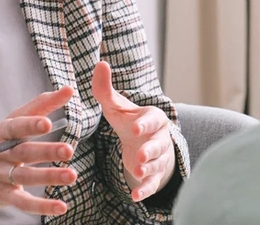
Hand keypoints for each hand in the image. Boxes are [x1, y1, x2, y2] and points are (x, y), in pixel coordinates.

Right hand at [0, 87, 77, 215]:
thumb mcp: (13, 123)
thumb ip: (40, 106)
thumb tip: (68, 89)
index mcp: (4, 132)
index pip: (17, 125)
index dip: (31, 124)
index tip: (48, 122)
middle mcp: (1, 153)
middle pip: (24, 152)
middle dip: (46, 151)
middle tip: (68, 150)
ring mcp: (1, 175)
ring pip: (26, 176)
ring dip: (49, 176)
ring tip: (72, 176)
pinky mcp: (4, 196)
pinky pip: (24, 202)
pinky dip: (42, 206)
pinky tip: (61, 206)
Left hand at [91, 61, 175, 200]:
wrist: (143, 142)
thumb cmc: (129, 120)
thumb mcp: (116, 106)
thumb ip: (106, 88)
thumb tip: (100, 63)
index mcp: (153, 118)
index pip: (151, 120)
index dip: (143, 125)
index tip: (134, 129)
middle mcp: (160, 138)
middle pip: (158, 145)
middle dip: (150, 150)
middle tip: (140, 156)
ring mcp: (158, 158)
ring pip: (156, 164)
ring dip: (147, 169)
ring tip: (137, 172)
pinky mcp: (153, 175)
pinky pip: (151, 183)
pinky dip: (144, 190)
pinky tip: (135, 196)